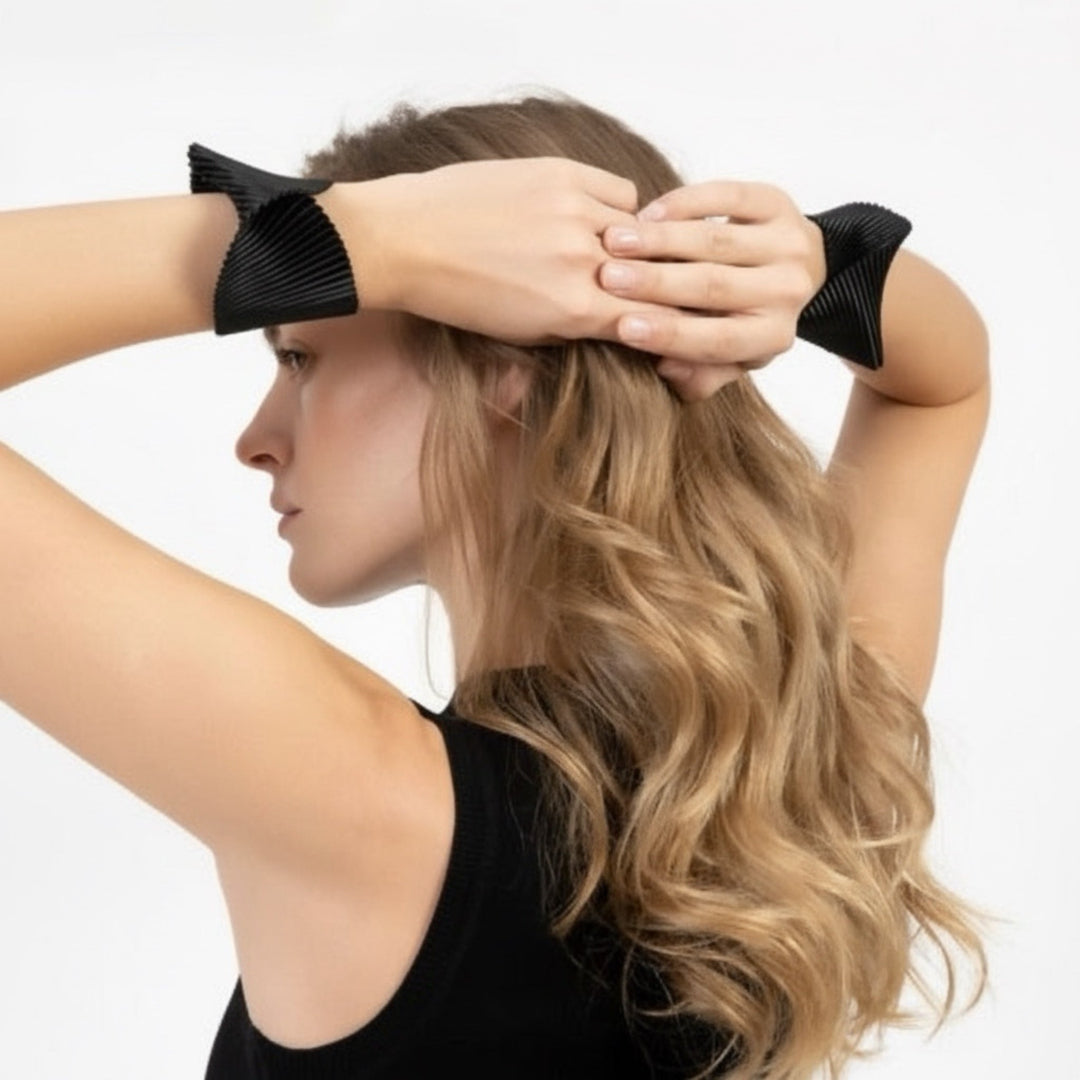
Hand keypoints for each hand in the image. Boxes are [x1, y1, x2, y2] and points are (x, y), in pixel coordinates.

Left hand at [321, 157, 679, 345]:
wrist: (403, 241)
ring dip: (632, 246)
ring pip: (641, 232)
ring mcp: (574, 211)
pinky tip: (591, 217)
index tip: (655, 321)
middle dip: (649, 284)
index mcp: (574, 310)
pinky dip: (617, 208)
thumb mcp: (521, 335)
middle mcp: (583, 260)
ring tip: (608, 251)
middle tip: (635, 285)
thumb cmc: (456, 296)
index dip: (657, 323)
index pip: (649, 319)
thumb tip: (617, 321)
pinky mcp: (562, 173)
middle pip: (652, 275)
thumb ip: (576, 329)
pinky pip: (620, 191)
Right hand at [597, 180, 827, 401]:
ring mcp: (789, 244)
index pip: (718, 340)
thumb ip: (697, 375)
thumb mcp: (725, 359)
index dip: (670, 334)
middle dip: (656, 282)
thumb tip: (666, 368)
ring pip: (715, 240)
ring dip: (660, 239)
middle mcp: (787, 292)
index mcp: (772, 336)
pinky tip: (647, 214)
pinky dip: (684, 203)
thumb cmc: (742, 319)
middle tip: (608, 278)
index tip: (623, 326)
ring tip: (616, 240)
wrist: (794, 269)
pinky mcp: (777, 203)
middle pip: (714, 287)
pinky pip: (726, 197)